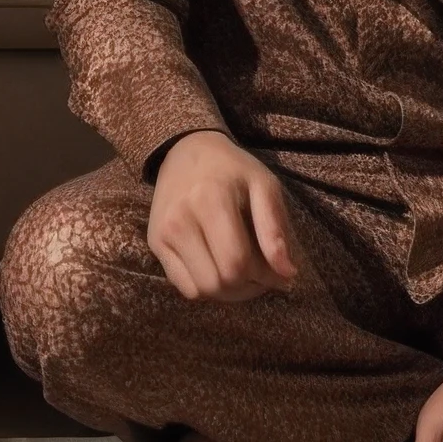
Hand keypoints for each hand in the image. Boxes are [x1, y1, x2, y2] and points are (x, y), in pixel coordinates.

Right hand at [145, 131, 300, 303]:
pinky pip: (184, 287)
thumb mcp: (263, 185)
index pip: (237, 263)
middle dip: (247, 288)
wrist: (185, 149)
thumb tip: (287, 274)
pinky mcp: (155, 243)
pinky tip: (218, 268)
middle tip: (261, 275)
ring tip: (241, 273)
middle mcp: (180, 220)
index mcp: (210, 201)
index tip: (278, 273)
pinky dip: (206, 287)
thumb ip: (275, 228)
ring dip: (227, 292)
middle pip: (219, 282)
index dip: (264, 278)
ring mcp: (163, 233)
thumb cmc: (231, 169)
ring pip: (201, 290)